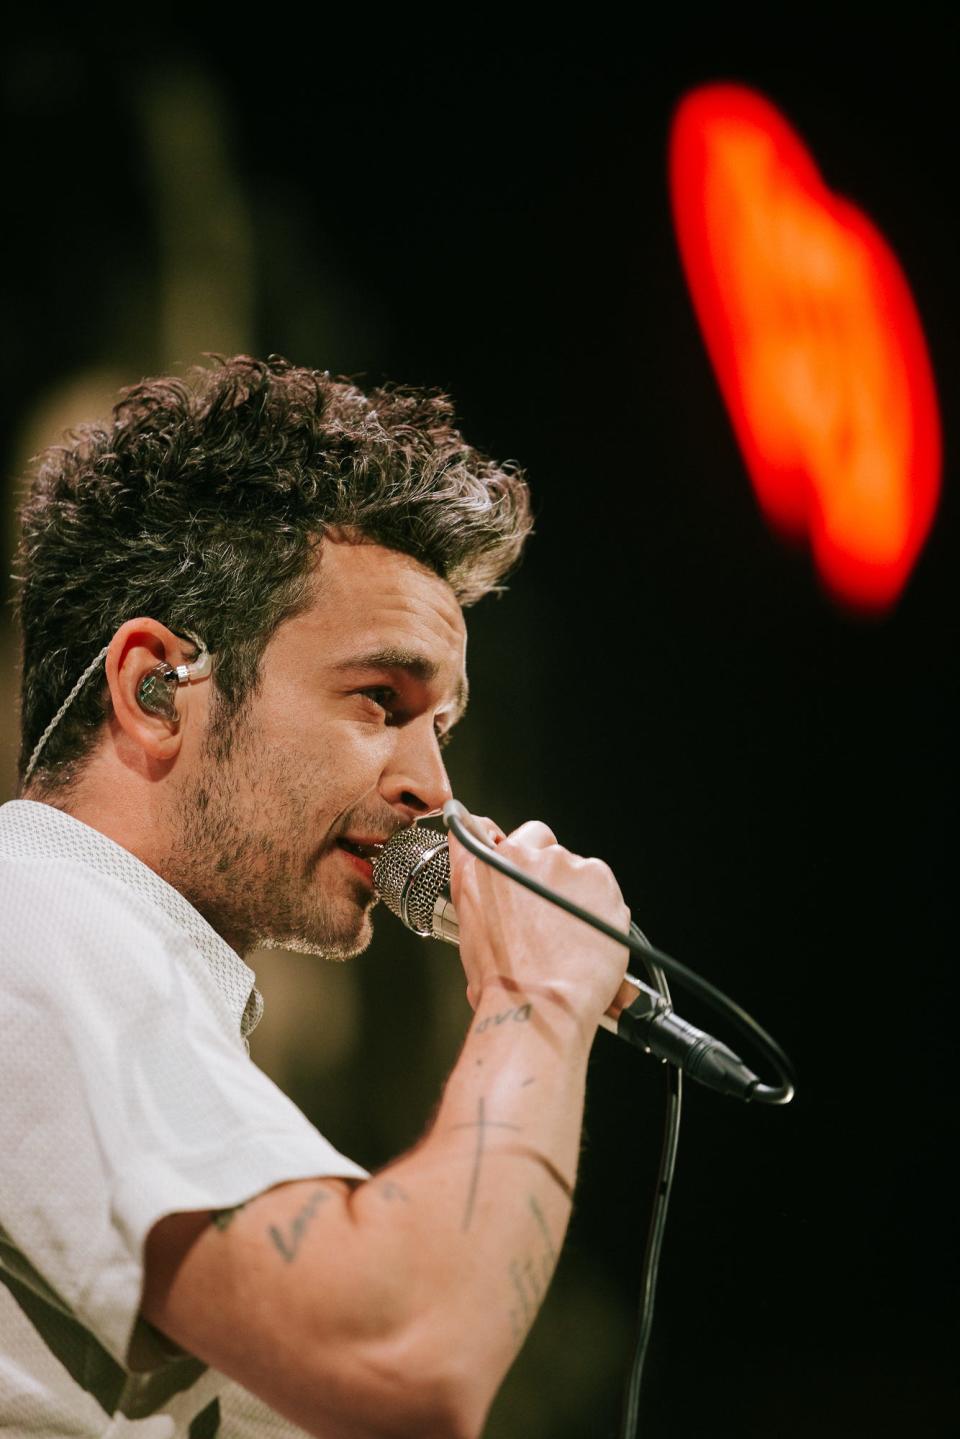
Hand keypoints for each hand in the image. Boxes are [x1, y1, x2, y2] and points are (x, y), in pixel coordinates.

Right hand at [448, 818, 629, 1030]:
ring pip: (574, 865)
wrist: (543, 1005)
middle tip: (548, 908)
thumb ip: (477, 893)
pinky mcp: (598, 877)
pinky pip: (602, 884)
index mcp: (481, 869)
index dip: (501, 845)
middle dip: (543, 867)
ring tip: (571, 933)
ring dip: (574, 889)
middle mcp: (520, 857)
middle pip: (537, 839)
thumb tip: (485, 887)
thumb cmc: (505, 984)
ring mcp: (562, 864)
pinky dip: (601, 905)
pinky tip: (589, 935)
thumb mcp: (469, 935)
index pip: (483, 830)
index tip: (510, 857)